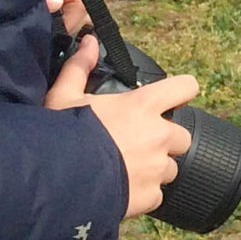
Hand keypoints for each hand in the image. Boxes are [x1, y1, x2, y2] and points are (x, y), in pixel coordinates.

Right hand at [46, 34, 198, 218]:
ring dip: (155, 169)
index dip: (182, 91)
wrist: (54, 183)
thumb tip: (89, 42)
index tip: (173, 99)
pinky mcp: (151, 197)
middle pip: (182, 136)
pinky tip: (122, 190)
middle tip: (137, 144)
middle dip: (165, 141)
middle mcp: (158, 135)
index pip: (186, 88)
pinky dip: (144, 194)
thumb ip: (79, 68)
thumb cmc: (60, 136)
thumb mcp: (63, 97)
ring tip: (126, 170)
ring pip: (170, 168)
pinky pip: (157, 194)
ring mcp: (157, 168)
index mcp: (143, 106)